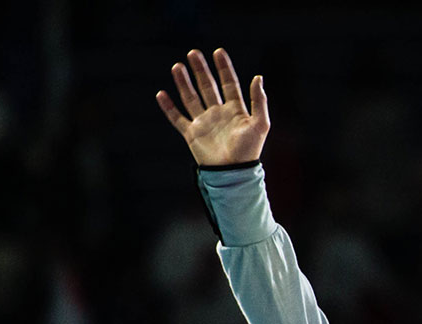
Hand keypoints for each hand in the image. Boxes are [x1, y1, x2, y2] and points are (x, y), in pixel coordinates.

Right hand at [156, 47, 268, 166]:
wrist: (233, 173)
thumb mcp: (260, 124)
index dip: (224, 68)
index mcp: (235, 110)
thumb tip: (258, 77)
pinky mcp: (192, 134)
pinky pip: (177, 118)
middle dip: (200, 70)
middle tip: (193, 53)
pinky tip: (161, 94)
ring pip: (191, 98)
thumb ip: (259, 101)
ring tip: (177, 66)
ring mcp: (204, 123)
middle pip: (207, 87)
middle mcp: (218, 114)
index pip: (229, 84)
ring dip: (184, 82)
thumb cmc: (249, 151)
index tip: (218, 52)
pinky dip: (168, 107)